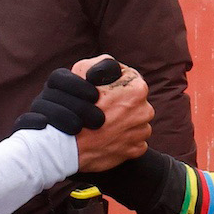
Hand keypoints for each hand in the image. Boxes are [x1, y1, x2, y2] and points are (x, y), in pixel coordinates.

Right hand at [75, 56, 151, 172]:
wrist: (68, 146)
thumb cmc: (73, 105)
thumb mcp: (83, 71)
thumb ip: (105, 64)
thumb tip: (115, 69)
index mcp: (137, 89)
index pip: (129, 79)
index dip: (113, 84)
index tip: (102, 92)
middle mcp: (145, 110)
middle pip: (134, 102)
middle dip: (120, 104)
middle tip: (100, 109)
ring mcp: (142, 132)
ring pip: (134, 122)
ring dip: (122, 123)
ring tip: (102, 126)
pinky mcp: (136, 150)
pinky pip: (132, 141)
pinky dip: (121, 140)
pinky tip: (106, 139)